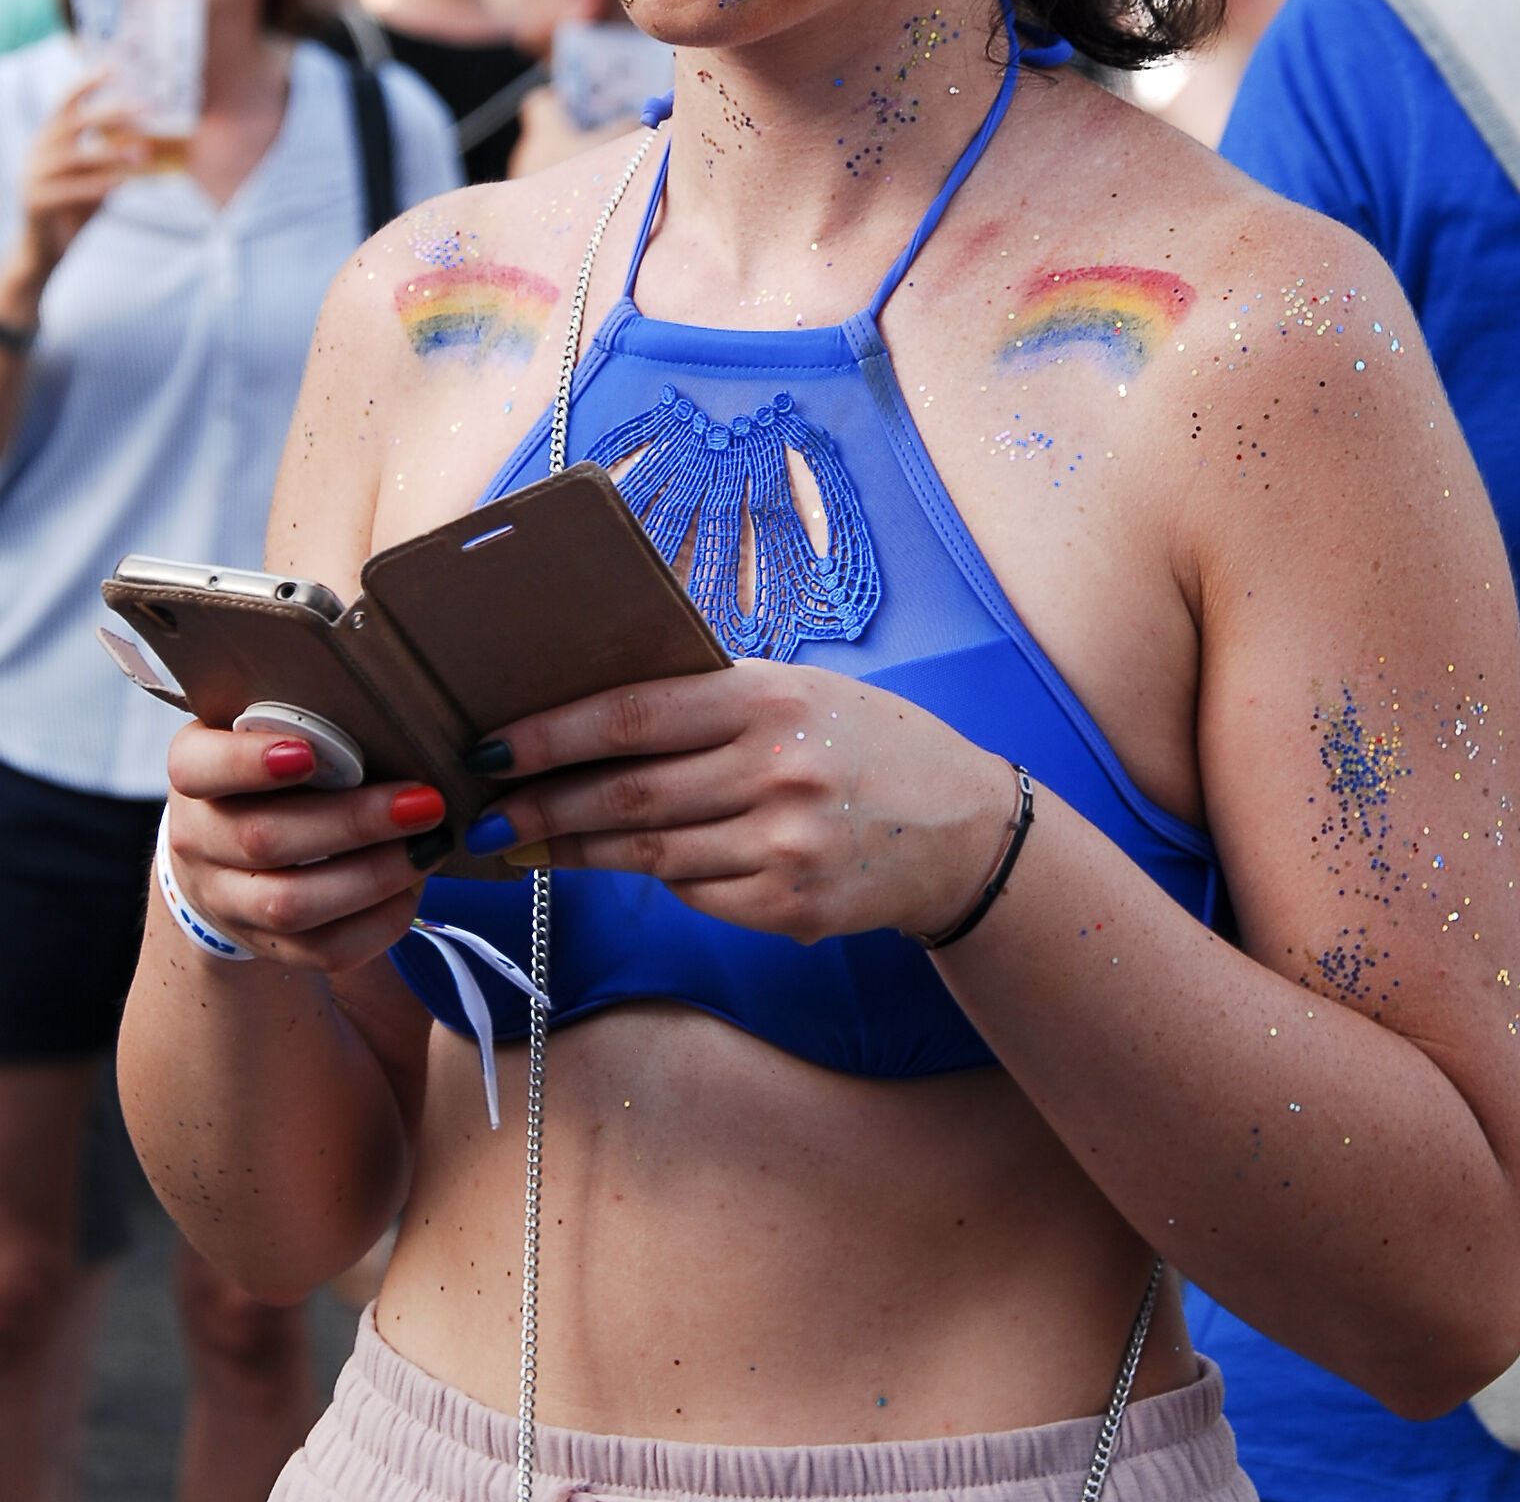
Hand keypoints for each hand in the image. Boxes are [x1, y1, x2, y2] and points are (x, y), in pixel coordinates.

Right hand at [1, 78, 151, 318]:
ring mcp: (32, 177)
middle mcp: (36, 153)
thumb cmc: (76, 211)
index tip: (113, 68)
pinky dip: (97, 186)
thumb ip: (113, 159)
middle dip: (108, 112)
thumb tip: (153, 142)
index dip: (86, 84)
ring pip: (73, 157)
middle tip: (143, 107)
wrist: (46, 252)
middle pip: (71, 124)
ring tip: (144, 151)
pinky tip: (122, 185)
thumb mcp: (97, 179)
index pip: (64, 104)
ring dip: (111, 152)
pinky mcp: (35, 202)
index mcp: (48, 141)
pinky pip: (69, 190)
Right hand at [163, 720, 451, 974]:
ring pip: (292, 905)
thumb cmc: (274, 772)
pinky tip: (414, 888)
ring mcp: (227, 902)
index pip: (200, 767)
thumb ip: (308, 722)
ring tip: (431, 845)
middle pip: (264, 840)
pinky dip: (379, 922)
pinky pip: (324, 950)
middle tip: (425, 801)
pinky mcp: (267, 947)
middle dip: (353, 823)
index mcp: (194, 774)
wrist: (233, 854)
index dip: (248, 763)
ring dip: (374, 876)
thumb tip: (395, 715)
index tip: (307, 753)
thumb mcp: (269, 734)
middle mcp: (198, 841)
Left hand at [458, 660, 1018, 944]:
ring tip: (523, 844)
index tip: (490, 746)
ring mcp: (784, 845)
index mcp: (768, 699)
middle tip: (480, 814)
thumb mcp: (797, 691)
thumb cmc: (862, 742)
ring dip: (576, 850)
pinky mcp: (790, 907)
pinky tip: (625, 864)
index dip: (550, 734)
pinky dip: (655, 880)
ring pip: (648, 854)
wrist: (961, 827)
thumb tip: (588, 710)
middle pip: (626, 793)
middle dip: (540, 806)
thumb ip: (708, 697)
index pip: (632, 716)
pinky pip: (693, 894)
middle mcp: (776, 769)